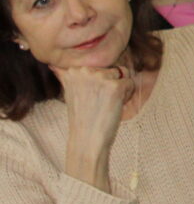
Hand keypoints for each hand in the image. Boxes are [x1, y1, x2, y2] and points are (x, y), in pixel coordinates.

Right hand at [54, 63, 131, 189]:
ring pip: (122, 73)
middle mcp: (84, 70)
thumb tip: (54, 64)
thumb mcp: (70, 92)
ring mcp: (99, 77)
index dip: (100, 81)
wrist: (87, 139)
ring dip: (121, 88)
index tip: (91, 97)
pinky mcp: (114, 86)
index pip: (98, 64)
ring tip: (108, 104)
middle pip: (111, 67)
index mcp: (71, 70)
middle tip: (100, 102)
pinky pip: (130, 82)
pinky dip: (128, 95)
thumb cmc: (82, 117)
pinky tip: (116, 106)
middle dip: (111, 83)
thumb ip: (66, 76)